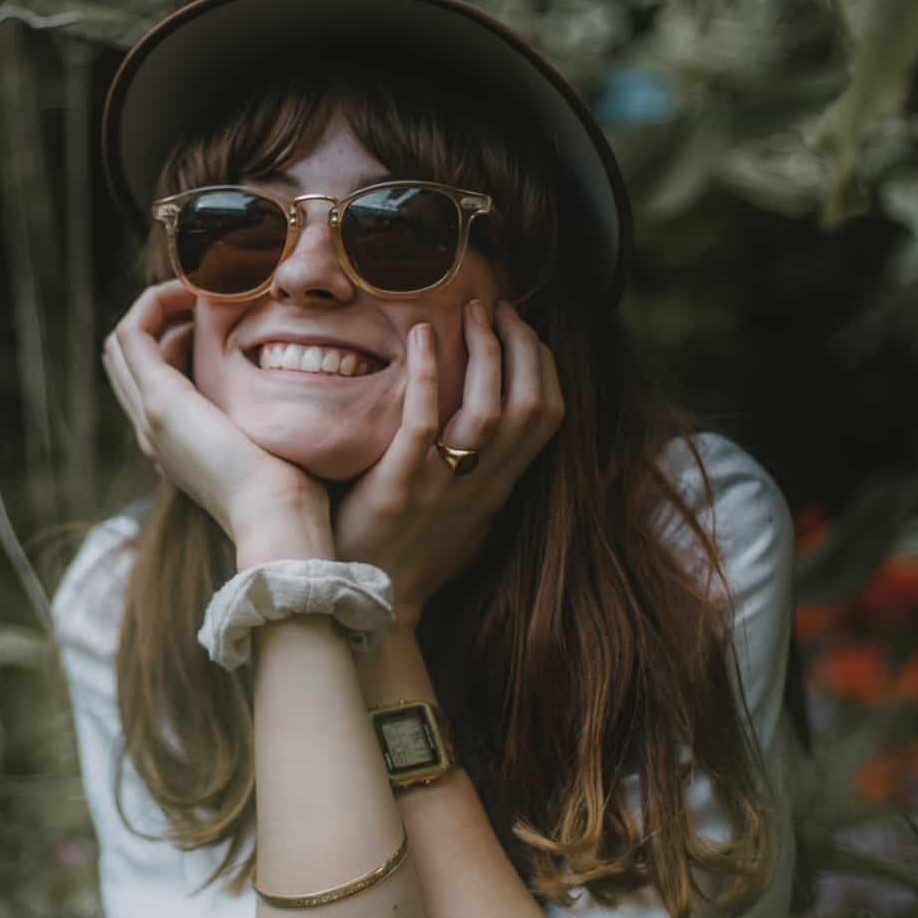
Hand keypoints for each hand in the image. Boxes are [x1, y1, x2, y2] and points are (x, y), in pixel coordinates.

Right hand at [101, 280, 329, 554]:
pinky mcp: (159, 398)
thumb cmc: (291, 490)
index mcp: (176, 442)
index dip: (175, 338)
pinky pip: (132, 332)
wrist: (276, 516)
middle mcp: (152, 428)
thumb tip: (289, 384)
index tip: (219, 320)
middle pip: (127, 359)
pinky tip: (195, 292)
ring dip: (156, 305)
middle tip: (207, 297)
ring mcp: (149, 412)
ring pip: (124, 342)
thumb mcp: (273, 446)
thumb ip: (266, 419)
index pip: (153, 378)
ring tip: (201, 289)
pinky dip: (155, 302)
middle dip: (160, 318)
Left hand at [332, 299, 564, 625]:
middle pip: (530, 406)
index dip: (543, 366)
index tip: (523, 331)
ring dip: (484, 351)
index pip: (548, 418)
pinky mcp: (398, 487)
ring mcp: (442, 487)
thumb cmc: (410, 558)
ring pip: (488, 411)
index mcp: (499, 490)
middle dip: (522, 347)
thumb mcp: (464, 521)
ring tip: (470, 312)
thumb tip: (491, 434)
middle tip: (498, 308)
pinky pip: (423, 423)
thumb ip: (482, 479)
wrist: (369, 609)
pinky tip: (420, 336)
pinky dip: (426, 374)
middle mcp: (481, 487)